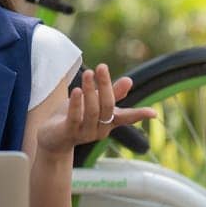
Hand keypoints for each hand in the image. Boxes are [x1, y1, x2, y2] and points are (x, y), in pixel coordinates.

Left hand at [35, 63, 154, 157]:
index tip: (154, 114)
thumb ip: (111, 93)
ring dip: (90, 91)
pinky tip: (77, 90)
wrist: (52, 139)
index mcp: (108, 122)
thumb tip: (130, 81)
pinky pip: (75, 118)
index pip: (126, 118)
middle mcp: (100, 130)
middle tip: (102, 67)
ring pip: (92, 111)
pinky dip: (76, 104)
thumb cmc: (74, 118)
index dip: (139, 115)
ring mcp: (85, 133)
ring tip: (88, 73)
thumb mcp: (92, 102)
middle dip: (105, 86)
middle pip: (107, 107)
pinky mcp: (68, 133)